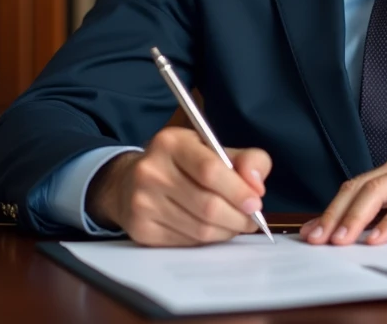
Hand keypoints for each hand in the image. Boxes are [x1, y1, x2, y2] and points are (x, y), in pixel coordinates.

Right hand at [85, 127, 270, 246]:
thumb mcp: (213, 149)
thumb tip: (256, 186)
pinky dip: (206, 241)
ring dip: (225, 231)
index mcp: (171, 143)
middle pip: (207, 205)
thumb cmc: (181, 164)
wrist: (129, 181)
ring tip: (233, 224)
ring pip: (199, 229)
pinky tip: (210, 229)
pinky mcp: (140, 229)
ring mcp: (142, 202)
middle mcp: (151, 171)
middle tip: (251, 219)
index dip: (238, 191)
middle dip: (238, 217)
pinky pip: (186, 243)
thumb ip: (246, 160)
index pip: (210, 170)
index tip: (255, 203)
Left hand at [299, 151, 386, 246]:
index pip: (354, 187)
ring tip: (341, 240)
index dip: (330, 210)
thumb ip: (386, 217)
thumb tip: (349, 235)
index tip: (311, 234)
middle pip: (360, 187)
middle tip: (318, 240)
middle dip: (335, 215)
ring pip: (380, 190)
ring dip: (357, 217)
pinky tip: (379, 237)